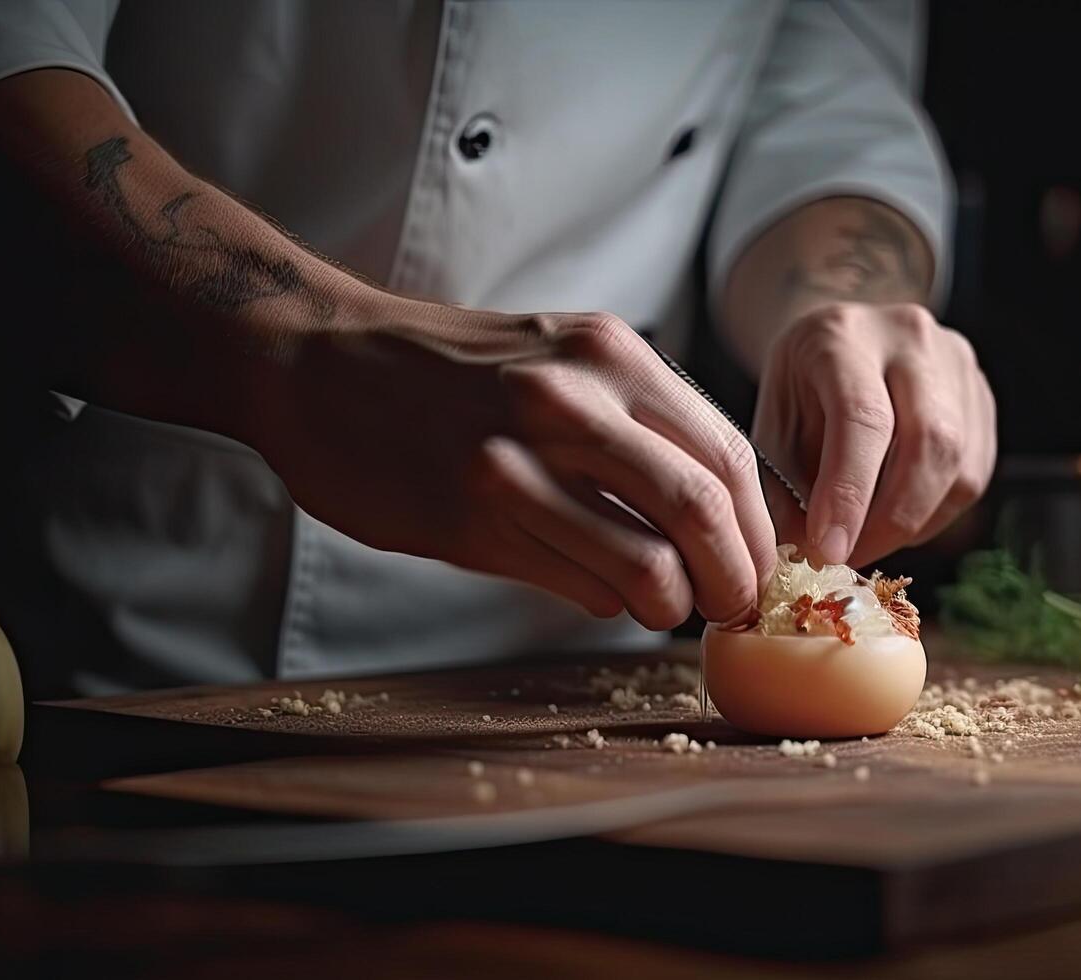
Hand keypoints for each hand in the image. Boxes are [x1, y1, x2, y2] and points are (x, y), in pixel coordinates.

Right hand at [255, 302, 776, 628]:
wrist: (318, 364)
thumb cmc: (452, 372)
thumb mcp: (558, 357)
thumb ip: (636, 420)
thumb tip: (721, 508)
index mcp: (609, 355)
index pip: (728, 453)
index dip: (759, 524)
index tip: (762, 559)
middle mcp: (572, 400)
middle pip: (704, 508)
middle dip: (737, 575)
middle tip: (735, 605)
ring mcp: (518, 462)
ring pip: (650, 563)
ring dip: (676, 605)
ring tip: (669, 608)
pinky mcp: (473, 519)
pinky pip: (583, 586)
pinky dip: (613, 603)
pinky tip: (601, 591)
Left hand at [752, 302, 995, 567]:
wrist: (838, 346)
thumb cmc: (801, 394)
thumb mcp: (773, 430)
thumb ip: (783, 491)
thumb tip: (803, 560)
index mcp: (842, 336)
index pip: (862, 416)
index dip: (850, 492)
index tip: (830, 550)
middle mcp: (910, 337)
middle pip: (930, 440)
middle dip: (892, 519)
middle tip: (852, 558)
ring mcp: (956, 362)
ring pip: (960, 465)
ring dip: (915, 522)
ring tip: (869, 539)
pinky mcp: (982, 395)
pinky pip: (975, 474)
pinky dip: (936, 512)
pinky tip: (900, 516)